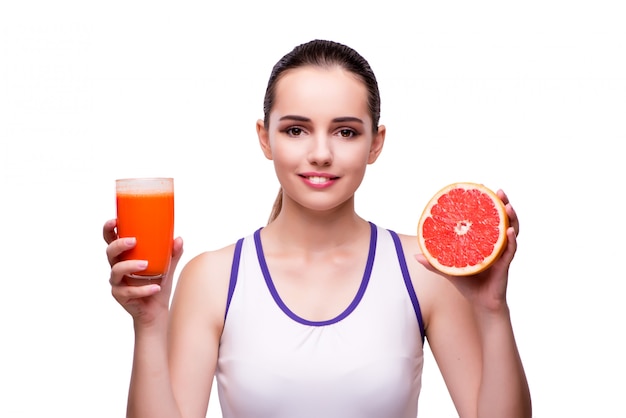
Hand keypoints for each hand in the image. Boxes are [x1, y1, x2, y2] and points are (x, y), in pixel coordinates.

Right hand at [103, 219, 183, 325]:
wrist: (157, 310)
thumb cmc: (158, 283)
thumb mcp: (167, 266)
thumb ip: (173, 253)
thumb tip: (179, 239)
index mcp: (125, 256)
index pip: (111, 239)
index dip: (109, 229)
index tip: (115, 220)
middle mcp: (117, 267)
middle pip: (109, 252)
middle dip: (119, 244)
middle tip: (134, 241)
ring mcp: (117, 282)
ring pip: (116, 271)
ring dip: (130, 266)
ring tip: (145, 264)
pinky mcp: (121, 296)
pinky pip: (129, 292)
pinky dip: (143, 289)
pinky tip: (155, 287)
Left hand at [415, 189, 519, 311]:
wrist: (481, 304)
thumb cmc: (468, 285)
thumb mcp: (449, 270)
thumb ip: (435, 263)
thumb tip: (415, 255)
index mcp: (483, 241)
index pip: (487, 219)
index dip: (486, 203)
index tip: (483, 187)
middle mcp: (495, 244)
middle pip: (502, 219)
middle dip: (503, 204)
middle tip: (500, 191)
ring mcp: (501, 253)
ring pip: (511, 231)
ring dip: (511, 218)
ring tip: (508, 206)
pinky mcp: (504, 264)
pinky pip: (510, 250)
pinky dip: (511, 240)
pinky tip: (509, 231)